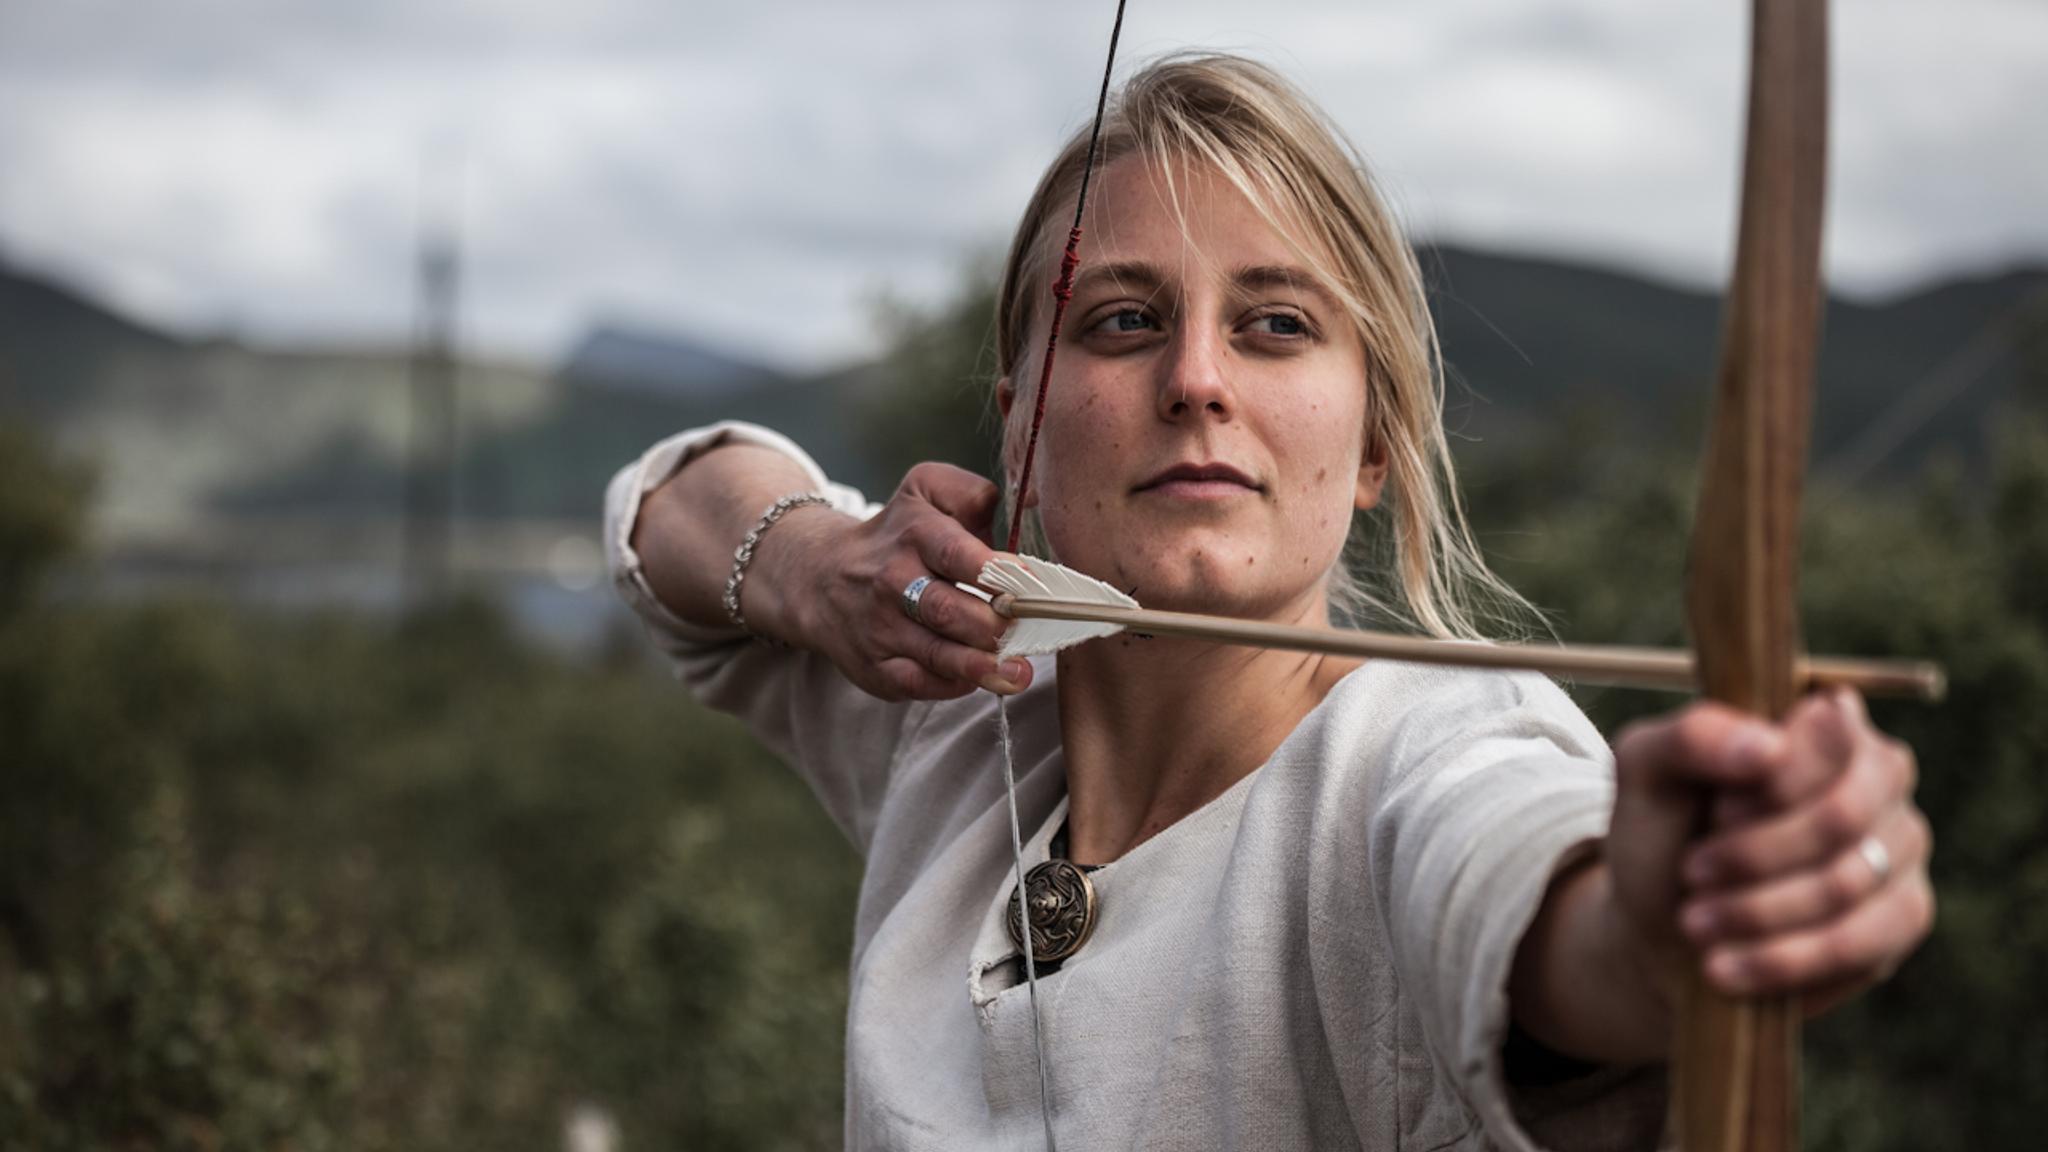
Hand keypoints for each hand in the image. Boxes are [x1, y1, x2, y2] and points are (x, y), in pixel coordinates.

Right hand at [761, 462, 1032, 701]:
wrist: (820, 577)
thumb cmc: (896, 535)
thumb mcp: (924, 490)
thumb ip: (970, 492)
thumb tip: (1016, 514)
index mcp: (913, 533)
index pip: (954, 552)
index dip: (995, 571)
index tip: (1031, 585)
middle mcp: (893, 581)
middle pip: (946, 609)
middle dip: (992, 625)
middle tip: (1029, 632)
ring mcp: (881, 629)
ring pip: (934, 653)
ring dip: (980, 666)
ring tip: (1018, 673)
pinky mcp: (875, 668)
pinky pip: (917, 683)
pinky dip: (951, 685)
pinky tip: (979, 680)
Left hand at [1606, 690, 1934, 1013]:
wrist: (1664, 927)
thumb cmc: (1662, 833)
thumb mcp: (1647, 772)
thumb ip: (1692, 737)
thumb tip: (1768, 747)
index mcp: (1823, 718)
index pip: (1830, 733)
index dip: (1769, 785)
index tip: (1714, 811)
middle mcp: (1878, 773)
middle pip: (1843, 813)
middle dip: (1755, 854)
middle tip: (1693, 873)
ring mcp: (1901, 843)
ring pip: (1847, 881)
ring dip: (1756, 910)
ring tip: (1695, 924)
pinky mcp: (1902, 914)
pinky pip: (1861, 942)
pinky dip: (1782, 959)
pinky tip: (1727, 966)